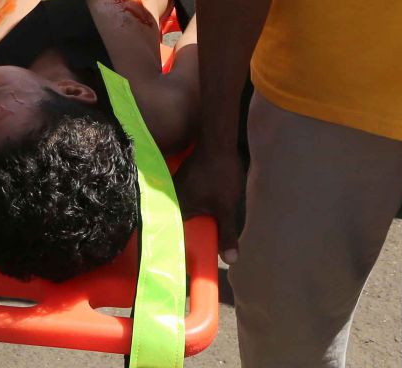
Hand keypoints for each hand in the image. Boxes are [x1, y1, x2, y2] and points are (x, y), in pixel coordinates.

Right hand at [174, 140, 245, 262]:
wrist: (218, 139)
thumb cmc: (220, 173)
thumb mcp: (226, 206)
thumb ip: (227, 233)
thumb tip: (231, 261)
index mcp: (177, 205)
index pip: (170, 232)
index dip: (174, 247)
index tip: (178, 262)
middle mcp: (171, 195)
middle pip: (173, 220)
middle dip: (180, 234)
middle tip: (186, 251)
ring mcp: (175, 183)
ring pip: (178, 207)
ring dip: (185, 219)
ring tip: (193, 232)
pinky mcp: (183, 176)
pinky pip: (182, 196)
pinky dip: (189, 205)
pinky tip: (197, 209)